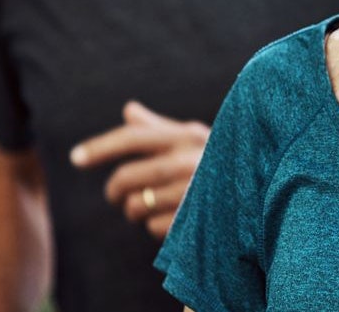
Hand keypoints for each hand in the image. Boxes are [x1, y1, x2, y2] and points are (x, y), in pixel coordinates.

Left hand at [70, 101, 209, 237]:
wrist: (262, 190)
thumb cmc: (219, 162)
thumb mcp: (193, 140)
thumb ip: (159, 128)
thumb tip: (129, 109)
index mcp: (186, 136)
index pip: (133, 138)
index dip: (100, 147)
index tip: (75, 158)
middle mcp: (190, 160)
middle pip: (127, 178)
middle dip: (114, 190)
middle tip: (115, 195)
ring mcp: (193, 192)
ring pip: (137, 206)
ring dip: (136, 210)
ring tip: (152, 205)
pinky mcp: (195, 221)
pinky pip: (153, 228)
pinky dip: (155, 227)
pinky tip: (173, 220)